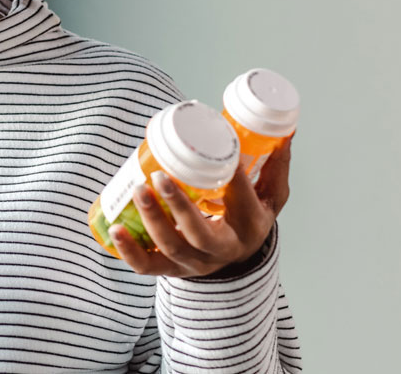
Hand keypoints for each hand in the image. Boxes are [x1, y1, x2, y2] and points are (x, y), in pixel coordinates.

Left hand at [110, 132, 292, 277]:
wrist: (239, 259)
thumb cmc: (250, 217)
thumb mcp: (271, 195)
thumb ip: (275, 164)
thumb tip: (285, 130)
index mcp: (250, 226)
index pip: (242, 200)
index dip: (232, 176)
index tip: (220, 149)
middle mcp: (224, 249)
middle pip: (201, 233)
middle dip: (178, 206)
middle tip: (159, 176)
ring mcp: (196, 263)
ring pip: (172, 248)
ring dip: (152, 221)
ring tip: (137, 190)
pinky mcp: (173, 270)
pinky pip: (148, 266)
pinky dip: (129, 251)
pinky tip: (115, 230)